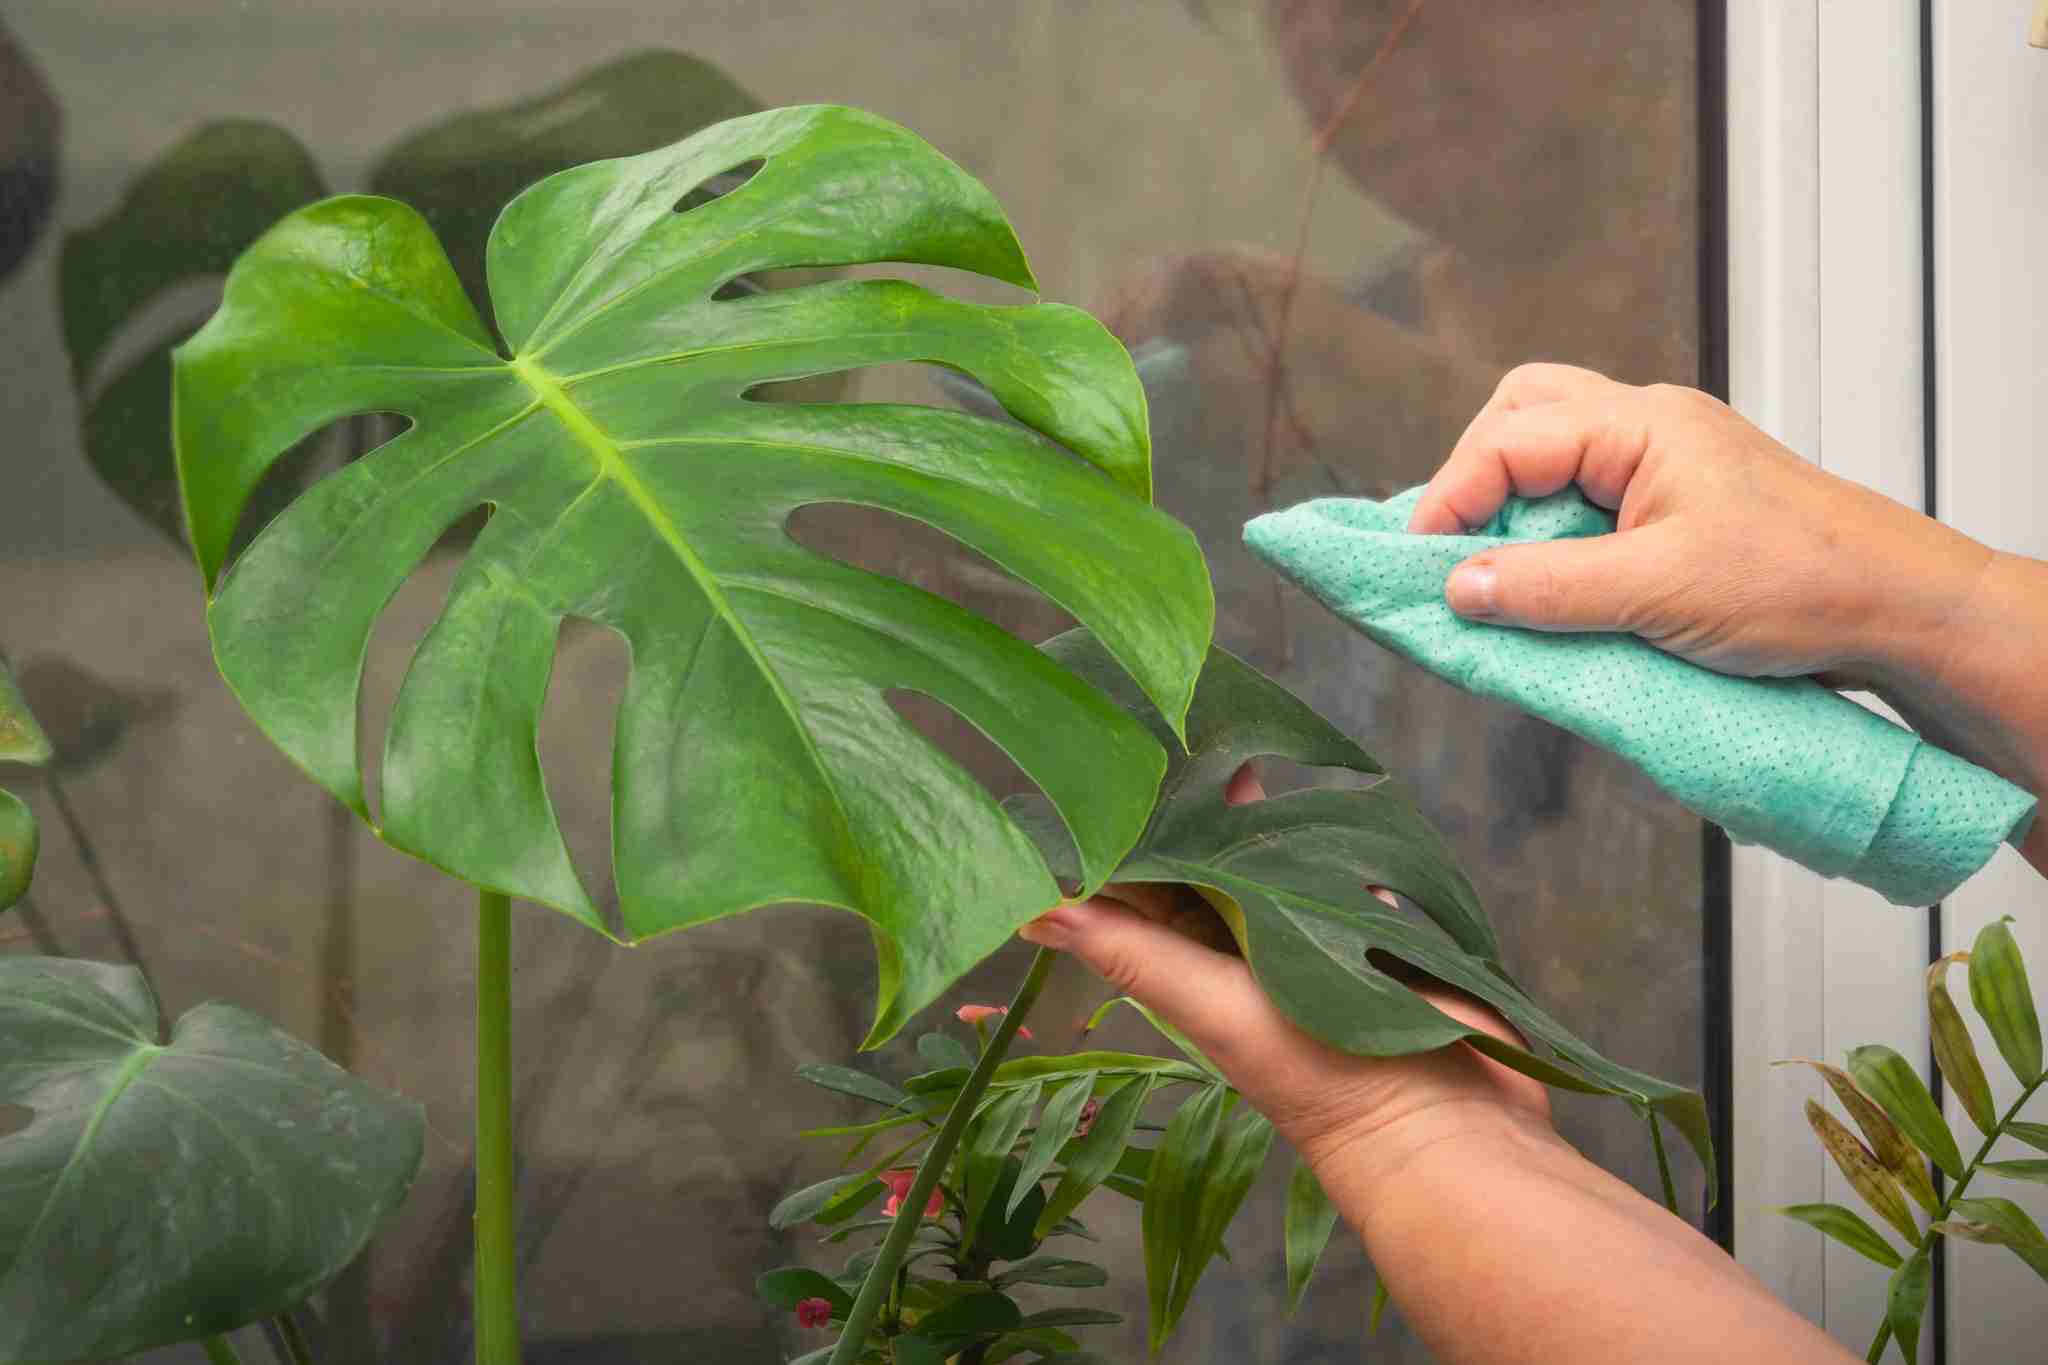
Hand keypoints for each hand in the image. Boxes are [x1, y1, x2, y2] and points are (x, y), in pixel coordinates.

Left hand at [1018, 764, 1554, 1185]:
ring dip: (1267, 810)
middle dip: (1196, 803)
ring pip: (1278, 855)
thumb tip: (1028, 910)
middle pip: (1210, 858)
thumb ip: (1129, 950)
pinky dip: (1340, 831)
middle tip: (1174, 728)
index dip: (1124, 832)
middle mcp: (1246, 947)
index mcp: (1195, 964)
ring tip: (1244, 737)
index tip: (1103, 765)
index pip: (1145, 883)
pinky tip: (1328, 784)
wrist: (1436, 1117)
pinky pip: (1350, 864)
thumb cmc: (1309, 1071)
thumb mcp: (1205, 1003)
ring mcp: (1312, 935)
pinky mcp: (1373, 927)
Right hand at [1407, 362, 2047, 872]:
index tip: (1417, 565)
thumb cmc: (1800, 587)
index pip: (1508, 439)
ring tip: (1493, 567)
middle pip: (1522, 414)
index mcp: (1641, 423)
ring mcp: (1664, 461)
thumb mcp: (1657, 594)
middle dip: (1473, 476)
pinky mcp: (1676, 503)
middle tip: (1450, 550)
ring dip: (1510, 502)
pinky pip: (1585, 495)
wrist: (1901, 610)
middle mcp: (1648, 425)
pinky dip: (1547, 528)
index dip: (1449, 499)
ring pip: (1552, 448)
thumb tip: (1457, 587)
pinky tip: (1544, 580)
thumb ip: (1547, 588)